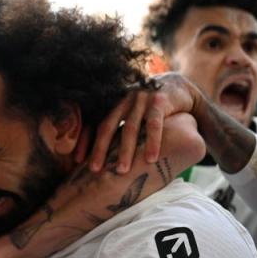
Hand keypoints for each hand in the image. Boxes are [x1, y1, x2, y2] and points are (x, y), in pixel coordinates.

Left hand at [79, 72, 202, 173]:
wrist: (179, 87)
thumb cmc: (151, 109)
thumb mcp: (133, 116)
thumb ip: (120, 129)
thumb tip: (105, 157)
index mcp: (113, 104)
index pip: (94, 123)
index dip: (85, 141)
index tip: (77, 160)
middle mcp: (123, 100)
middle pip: (107, 126)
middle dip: (99, 149)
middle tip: (94, 170)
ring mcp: (141, 99)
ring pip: (129, 127)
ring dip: (124, 151)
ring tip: (122, 170)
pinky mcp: (160, 101)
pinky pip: (154, 125)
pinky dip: (152, 142)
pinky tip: (150, 158)